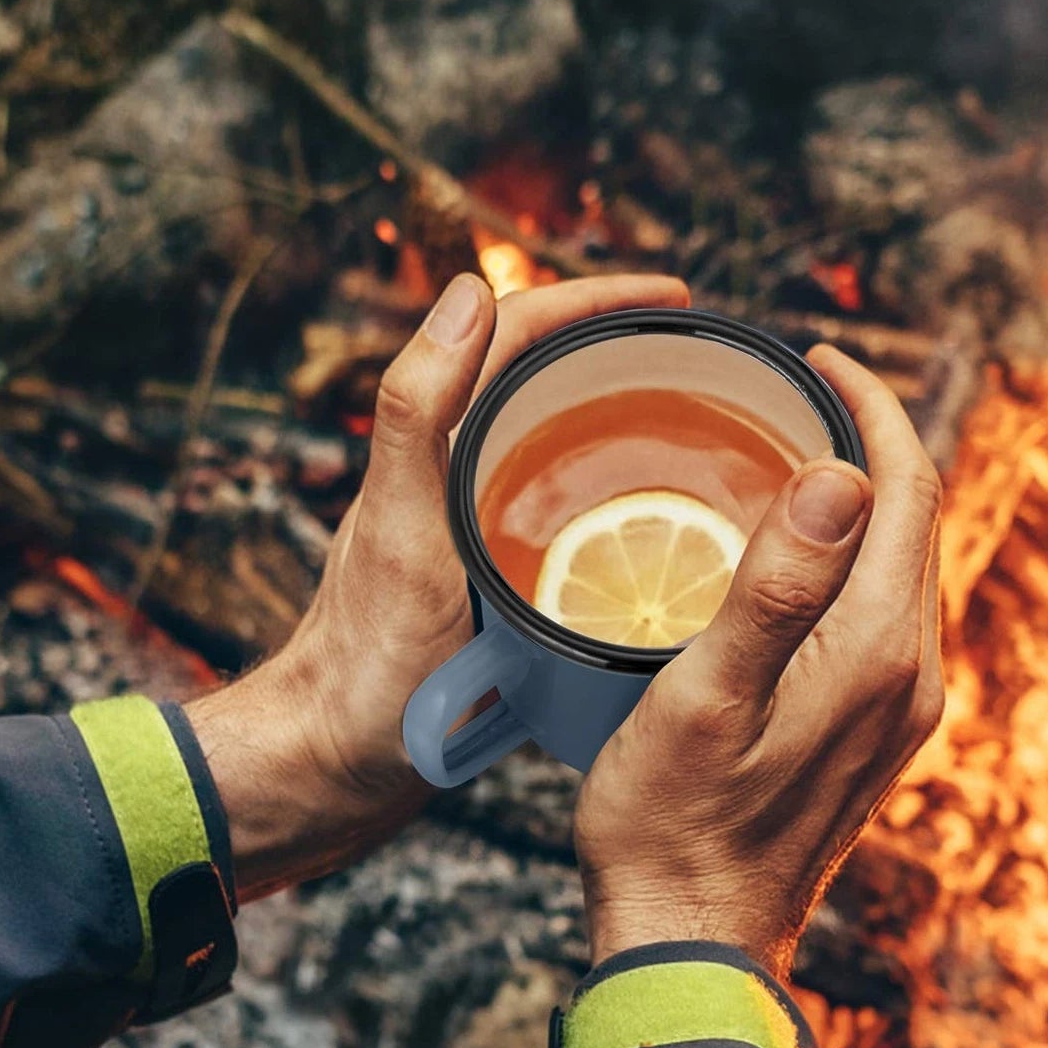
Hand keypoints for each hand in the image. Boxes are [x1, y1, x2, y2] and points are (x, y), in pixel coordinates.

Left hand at [189, 271, 690, 898]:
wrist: (343, 759)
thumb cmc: (370, 659)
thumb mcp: (403, 530)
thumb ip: (417, 412)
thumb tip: (470, 288)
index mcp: (434, 443)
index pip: (520, 333)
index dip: (599, 301)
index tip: (676, 297)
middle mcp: (454, 470)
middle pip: (546, 379)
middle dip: (623, 348)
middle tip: (704, 356)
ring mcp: (475, 522)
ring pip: (557, 442)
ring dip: (623, 414)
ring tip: (700, 423)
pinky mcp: (492, 575)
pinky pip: (561, 508)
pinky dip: (610, 490)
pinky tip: (659, 522)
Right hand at [573, 345, 943, 979]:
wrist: (694, 939)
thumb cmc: (673, 824)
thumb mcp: (705, 698)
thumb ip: (776, 586)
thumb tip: (843, 474)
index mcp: (876, 651)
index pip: (904, 489)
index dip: (868, 408)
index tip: (811, 360)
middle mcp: (908, 675)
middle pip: (912, 521)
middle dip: (866, 440)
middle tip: (790, 393)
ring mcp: (897, 709)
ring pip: (900, 566)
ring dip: (859, 497)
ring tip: (786, 451)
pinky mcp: (872, 731)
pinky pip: (881, 612)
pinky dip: (849, 557)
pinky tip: (791, 556)